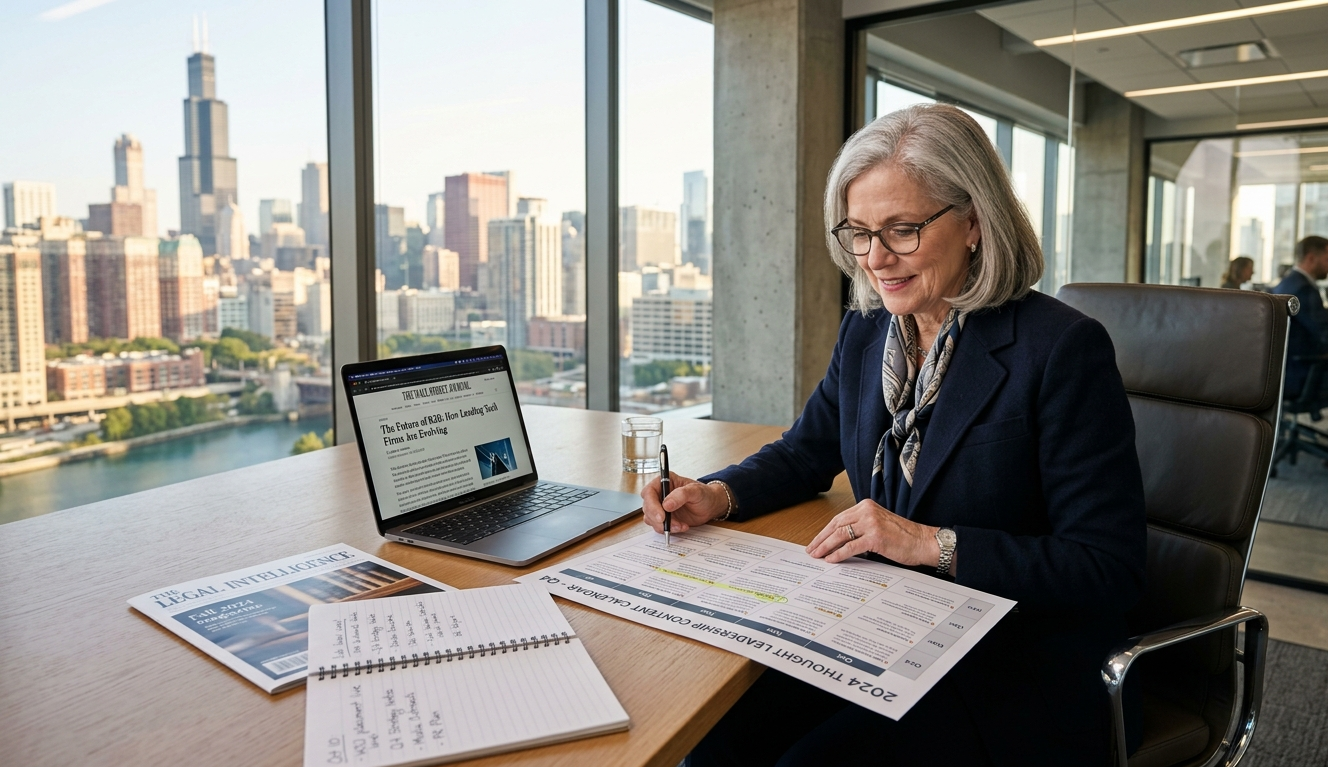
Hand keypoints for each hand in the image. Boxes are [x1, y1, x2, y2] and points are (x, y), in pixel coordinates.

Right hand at [641, 472, 727, 534]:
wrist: (710, 506)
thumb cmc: (704, 494)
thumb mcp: (696, 491)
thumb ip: (681, 495)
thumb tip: (666, 504)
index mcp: (664, 482)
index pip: (649, 492)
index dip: (652, 505)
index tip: (661, 516)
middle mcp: (660, 494)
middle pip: (647, 507)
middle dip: (657, 518)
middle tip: (668, 525)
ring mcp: (660, 507)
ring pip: (651, 519)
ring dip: (664, 525)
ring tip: (680, 525)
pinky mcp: (664, 518)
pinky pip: (659, 526)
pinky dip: (669, 529)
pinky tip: (681, 526)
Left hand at [805, 499, 939, 566]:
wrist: (923, 542)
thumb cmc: (903, 537)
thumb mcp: (878, 525)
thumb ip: (860, 528)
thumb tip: (838, 541)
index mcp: (866, 506)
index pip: (839, 518)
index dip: (825, 531)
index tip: (816, 541)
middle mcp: (867, 511)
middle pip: (836, 525)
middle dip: (821, 539)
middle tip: (811, 550)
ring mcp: (871, 523)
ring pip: (841, 535)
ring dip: (826, 547)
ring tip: (817, 556)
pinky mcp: (876, 537)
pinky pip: (851, 546)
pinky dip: (838, 554)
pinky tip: (831, 560)